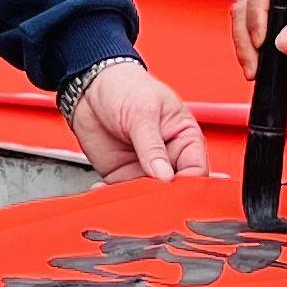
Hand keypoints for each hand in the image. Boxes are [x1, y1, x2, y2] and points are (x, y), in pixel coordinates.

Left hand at [64, 56, 204, 185]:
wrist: (90, 86)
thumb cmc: (125, 87)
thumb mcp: (142, 113)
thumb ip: (152, 147)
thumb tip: (164, 176)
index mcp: (184, 137)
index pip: (196, 169)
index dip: (187, 183)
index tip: (172, 189)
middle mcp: (168, 156)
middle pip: (174, 189)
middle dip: (163, 196)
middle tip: (149, 197)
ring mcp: (145, 167)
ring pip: (149, 195)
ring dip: (138, 200)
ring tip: (126, 195)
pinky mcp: (122, 174)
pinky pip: (124, 194)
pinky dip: (116, 197)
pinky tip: (106, 192)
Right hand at [232, 0, 286, 74]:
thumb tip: (282, 43)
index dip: (256, 14)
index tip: (262, 43)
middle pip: (246, 7)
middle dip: (248, 43)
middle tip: (256, 70)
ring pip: (244, 25)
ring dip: (255, 55)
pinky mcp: (266, 15)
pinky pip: (253, 37)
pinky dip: (265, 59)